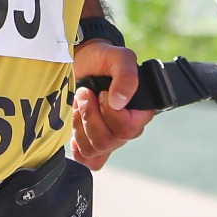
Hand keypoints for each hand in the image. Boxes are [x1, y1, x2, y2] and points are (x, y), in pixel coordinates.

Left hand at [69, 38, 152, 168]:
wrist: (82, 60)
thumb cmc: (103, 58)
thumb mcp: (119, 57)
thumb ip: (126, 75)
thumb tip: (120, 102)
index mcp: (140, 112)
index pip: (127, 129)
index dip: (109, 112)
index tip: (101, 92)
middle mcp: (128, 129)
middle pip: (107, 142)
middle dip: (89, 116)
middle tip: (85, 94)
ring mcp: (110, 138)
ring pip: (93, 149)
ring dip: (80, 124)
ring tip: (79, 103)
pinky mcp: (92, 142)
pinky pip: (88, 160)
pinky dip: (78, 147)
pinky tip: (75, 129)